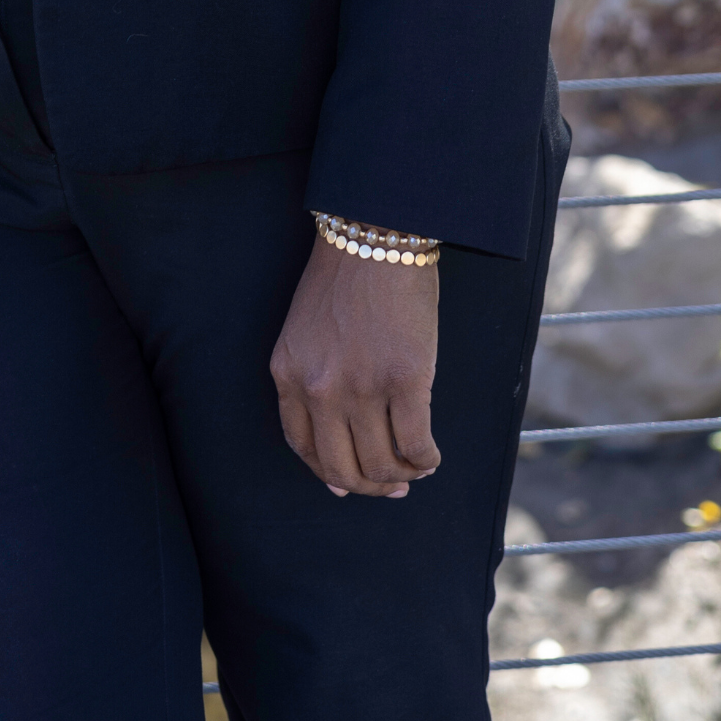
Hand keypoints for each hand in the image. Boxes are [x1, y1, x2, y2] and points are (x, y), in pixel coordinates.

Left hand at [270, 237, 439, 498]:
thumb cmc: (344, 277)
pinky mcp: (406, 380)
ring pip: (382, 464)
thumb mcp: (305, 331)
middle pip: (342, 468)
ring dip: (402, 475)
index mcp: (288, 374)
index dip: (330, 474)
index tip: (349, 483)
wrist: (375, 234)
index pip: (303, 447)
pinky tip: (432, 455)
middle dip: (369, 486)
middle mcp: (320, 388)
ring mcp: (362, 387)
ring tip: (415, 467)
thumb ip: (312, 380)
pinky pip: (416, 443)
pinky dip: (427, 459)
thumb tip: (340, 444)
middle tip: (392, 486)